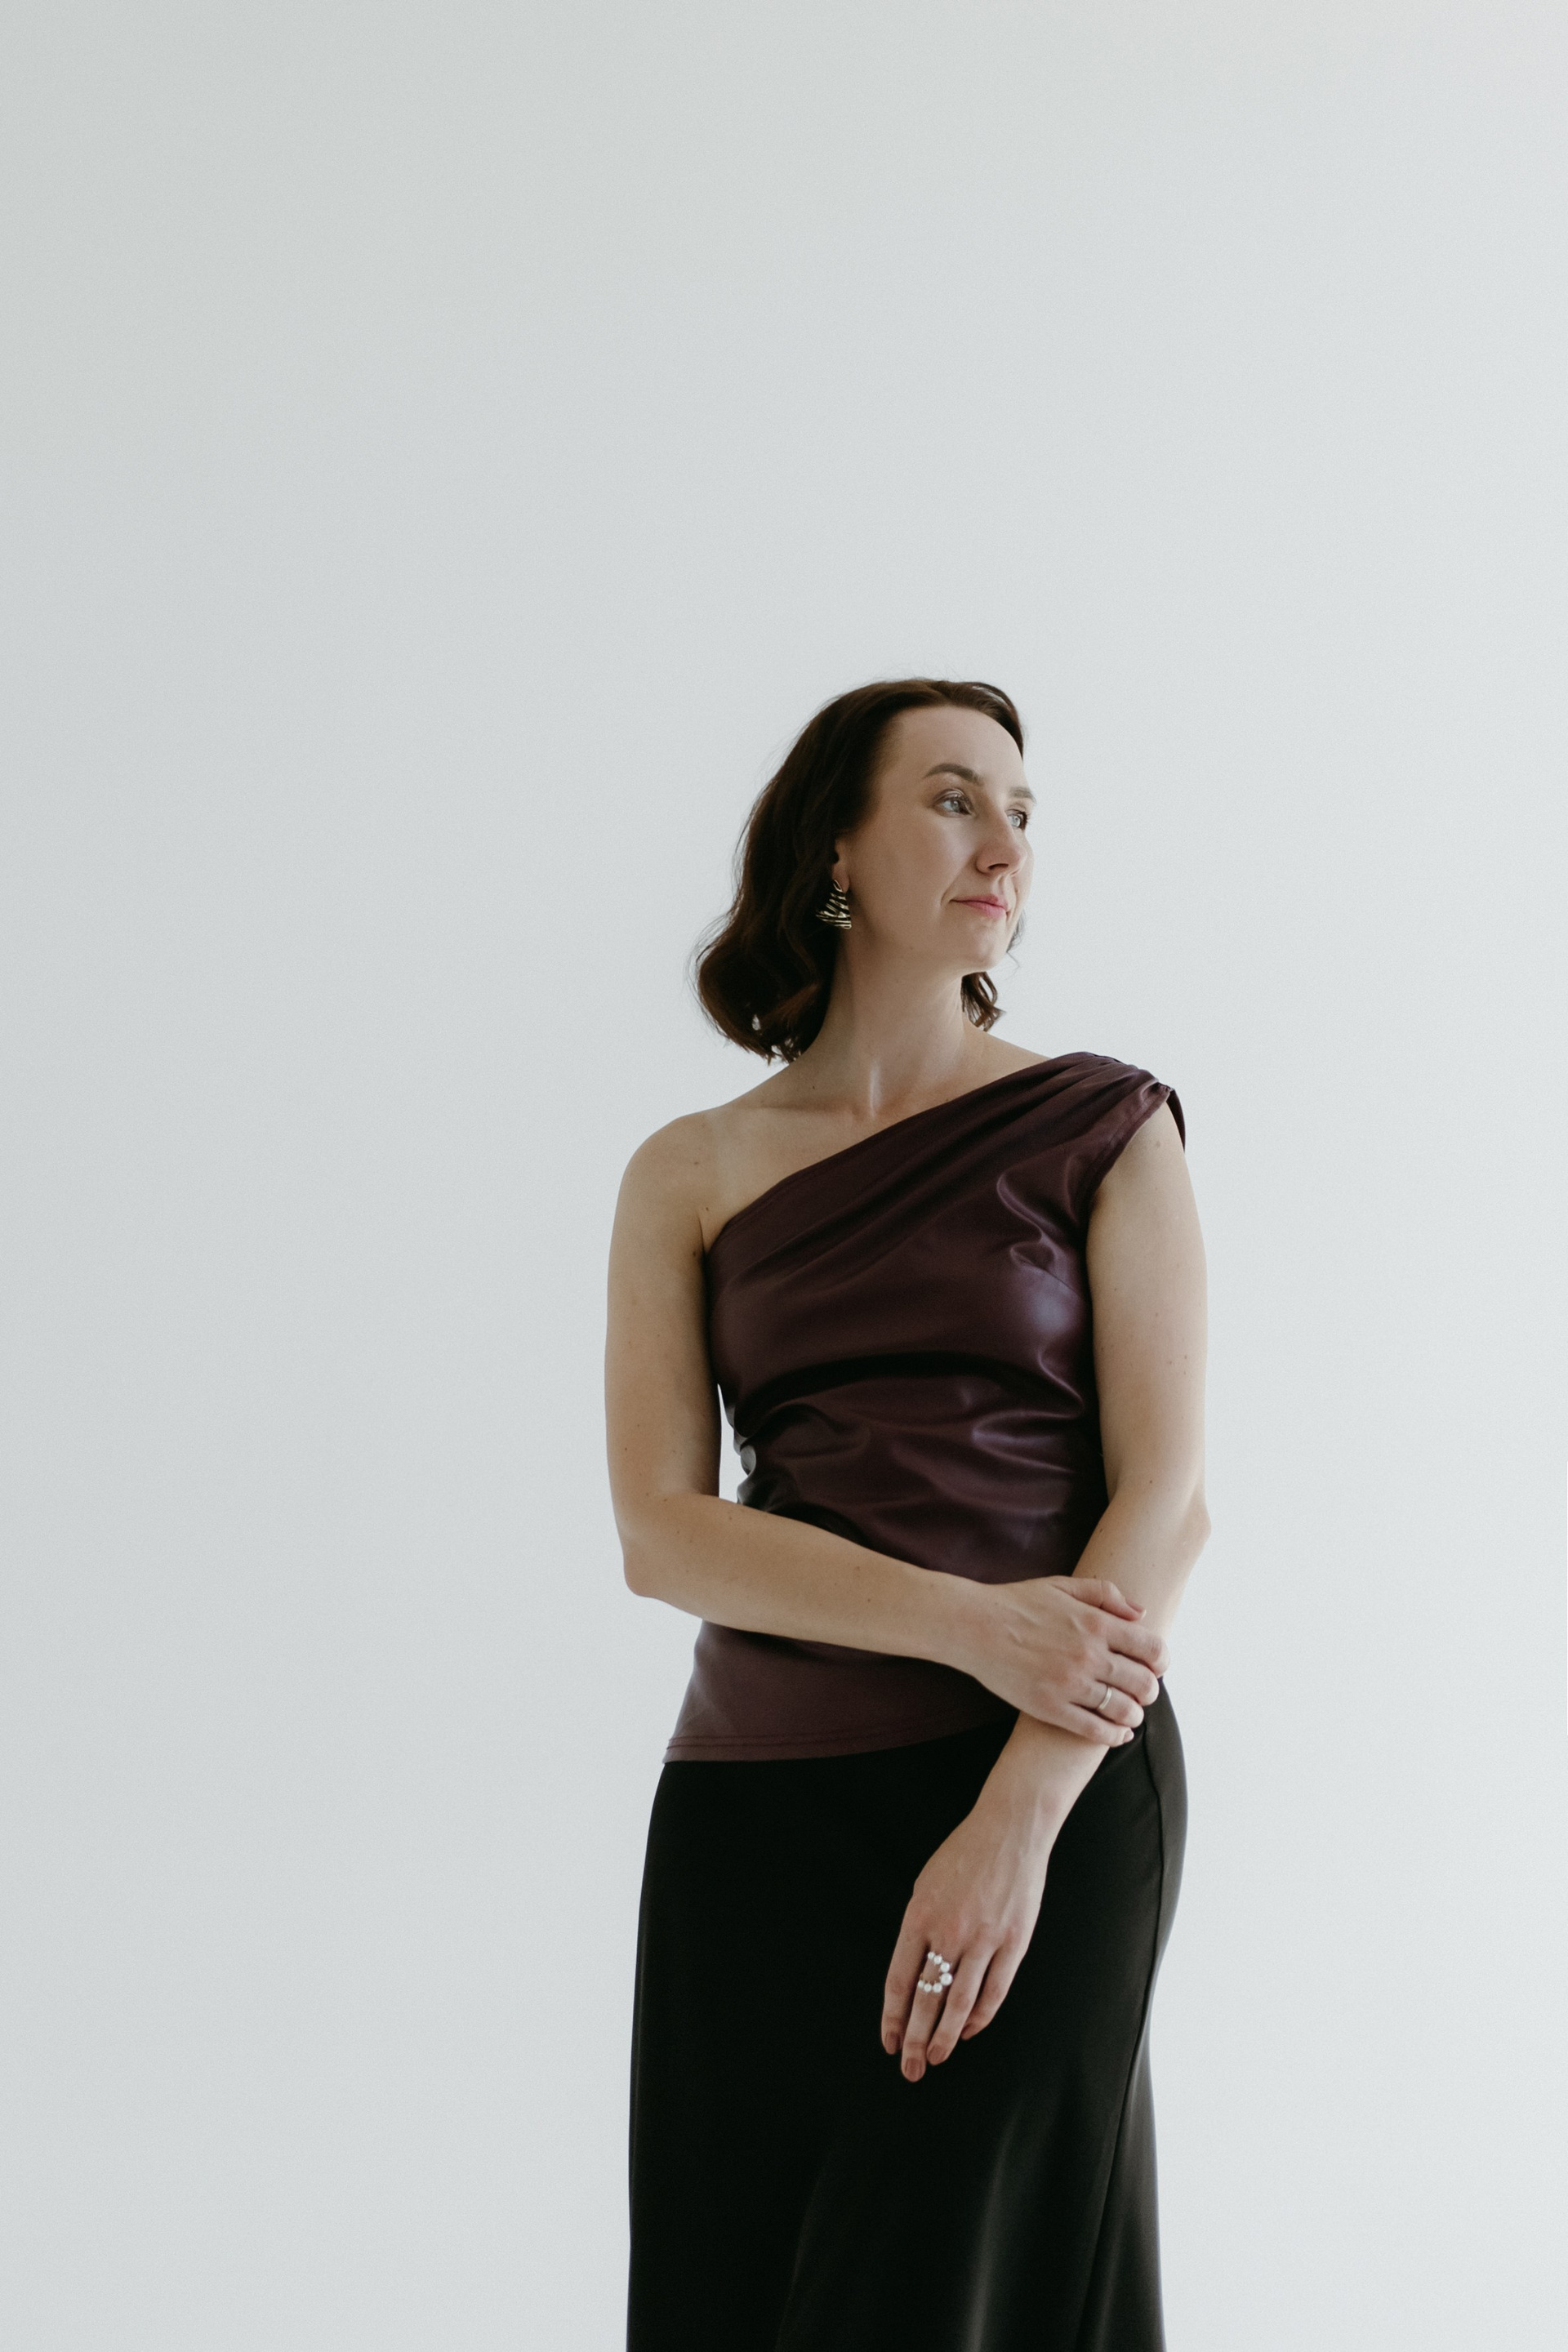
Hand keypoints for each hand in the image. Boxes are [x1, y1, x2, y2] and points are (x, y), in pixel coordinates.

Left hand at [880, 1767, 1059, 2081]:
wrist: (1010, 1829)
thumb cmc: (963, 1855)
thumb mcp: (925, 1885)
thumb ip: (918, 1928)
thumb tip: (912, 1974)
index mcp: (920, 1915)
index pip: (898, 1980)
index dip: (891, 2017)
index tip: (887, 2042)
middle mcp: (949, 1931)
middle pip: (926, 1999)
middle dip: (914, 2039)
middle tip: (908, 2069)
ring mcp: (983, 1939)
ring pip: (959, 2003)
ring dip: (945, 2037)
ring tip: (935, 2058)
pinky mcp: (1013, 1942)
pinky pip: (994, 1990)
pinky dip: (980, 2017)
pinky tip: (969, 2031)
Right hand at [958, 1575, 1166, 1743]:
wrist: (972, 1625)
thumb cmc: (1016, 1602)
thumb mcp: (1062, 1586)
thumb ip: (1105, 1595)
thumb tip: (1140, 1614)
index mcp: (1095, 1623)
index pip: (1152, 1649)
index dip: (1162, 1662)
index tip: (1156, 1667)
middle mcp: (1088, 1654)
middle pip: (1144, 1683)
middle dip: (1150, 1691)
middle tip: (1142, 1693)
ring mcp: (1070, 1683)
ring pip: (1124, 1710)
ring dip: (1134, 1715)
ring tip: (1129, 1714)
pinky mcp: (1050, 1707)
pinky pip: (1095, 1731)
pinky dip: (1114, 1736)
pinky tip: (1117, 1734)